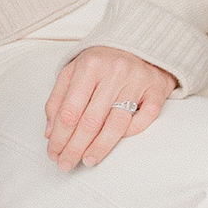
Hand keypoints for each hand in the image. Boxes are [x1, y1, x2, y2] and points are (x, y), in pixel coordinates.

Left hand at [43, 45, 176, 171]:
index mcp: (89, 66)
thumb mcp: (73, 72)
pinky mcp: (157, 90)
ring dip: (99, 147)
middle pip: (90, 120)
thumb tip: (51, 132)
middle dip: (75, 147)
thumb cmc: (102, 62)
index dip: (59, 137)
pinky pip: (145, 119)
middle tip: (66, 164)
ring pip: (116, 123)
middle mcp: (114, 72)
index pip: (69, 110)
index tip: (53, 153)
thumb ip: (58, 99)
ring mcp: (137, 81)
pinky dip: (130, 133)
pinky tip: (116, 143)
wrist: (139, 43)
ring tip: (87, 161)